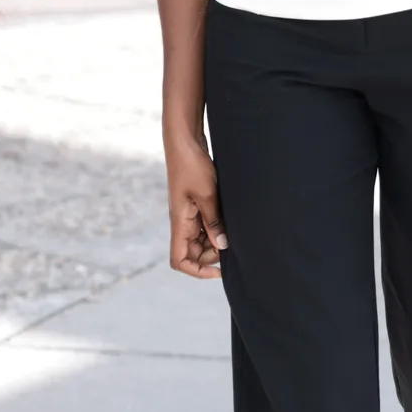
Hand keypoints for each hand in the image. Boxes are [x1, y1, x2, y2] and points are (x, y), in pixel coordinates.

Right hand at [165, 138, 225, 278]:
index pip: (179, 260)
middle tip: (231, 243)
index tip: (219, 269)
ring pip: (200, 239)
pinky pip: (204, 225)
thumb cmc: (192, 164)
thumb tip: (221, 246)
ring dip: (215, 240)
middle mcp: (181, 221)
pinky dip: (216, 227)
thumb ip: (214, 222)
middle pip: (193, 253)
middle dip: (212, 255)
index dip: (197, 270)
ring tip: (231, 229)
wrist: (184, 140)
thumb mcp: (207, 194)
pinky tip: (228, 219)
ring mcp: (188, 213)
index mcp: (179, 222)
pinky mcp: (195, 203)